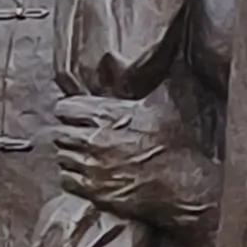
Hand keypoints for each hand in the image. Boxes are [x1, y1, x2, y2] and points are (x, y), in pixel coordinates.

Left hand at [54, 92, 212, 227]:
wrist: (187, 187)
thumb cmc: (180, 147)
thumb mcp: (165, 107)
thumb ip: (146, 84)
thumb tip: (154, 54)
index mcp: (110, 116)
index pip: (66, 108)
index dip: (70, 110)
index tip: (76, 114)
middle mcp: (96, 141)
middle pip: (60, 134)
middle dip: (68, 133)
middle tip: (81, 135)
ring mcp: (94, 168)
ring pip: (62, 157)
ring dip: (71, 155)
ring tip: (86, 155)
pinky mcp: (95, 192)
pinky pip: (67, 180)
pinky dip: (73, 176)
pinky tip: (89, 173)